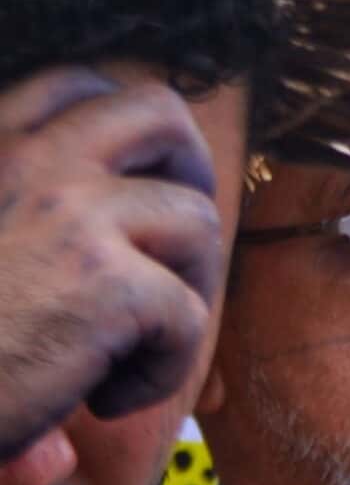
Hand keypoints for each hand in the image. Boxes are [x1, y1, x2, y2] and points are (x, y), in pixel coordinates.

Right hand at [0, 70, 223, 464]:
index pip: (73, 85)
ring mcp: (71, 216)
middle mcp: (26, 163)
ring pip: (196, 221)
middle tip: (175, 238)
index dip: (123, 129)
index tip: (132, 178)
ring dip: (183, 287)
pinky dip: (165, 365)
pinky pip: (188, 314)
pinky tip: (107, 399)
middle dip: (189, 168)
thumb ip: (16, 205)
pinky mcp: (107, 286)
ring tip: (129, 343)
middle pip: (159, 114)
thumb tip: (90, 201)